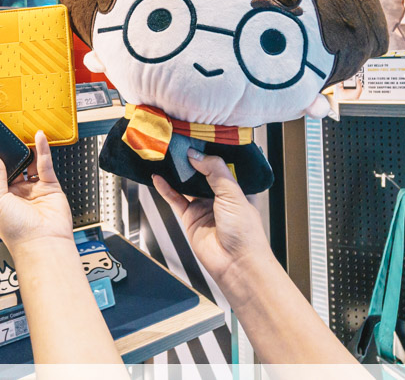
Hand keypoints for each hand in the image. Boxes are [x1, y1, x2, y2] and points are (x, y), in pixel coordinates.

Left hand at [0, 130, 73, 256]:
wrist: (41, 242)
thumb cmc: (15, 230)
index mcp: (0, 198)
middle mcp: (17, 193)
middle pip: (14, 166)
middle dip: (11, 152)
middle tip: (6, 134)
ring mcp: (34, 189)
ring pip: (30, 163)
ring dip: (27, 149)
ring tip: (21, 132)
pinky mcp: (50, 186)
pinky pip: (45, 164)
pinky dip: (42, 149)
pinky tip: (38, 137)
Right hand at [152, 148, 270, 282]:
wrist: (237, 264)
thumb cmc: (246, 233)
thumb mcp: (233, 193)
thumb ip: (215, 171)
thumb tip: (196, 155)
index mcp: (236, 187)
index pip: (220, 164)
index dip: (209, 152)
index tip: (196, 139)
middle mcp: (220, 196)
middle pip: (201, 172)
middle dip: (190, 160)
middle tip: (177, 144)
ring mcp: (204, 207)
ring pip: (186, 185)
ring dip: (176, 172)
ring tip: (166, 156)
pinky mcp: (190, 219)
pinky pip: (175, 200)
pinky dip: (166, 189)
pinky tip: (159, 178)